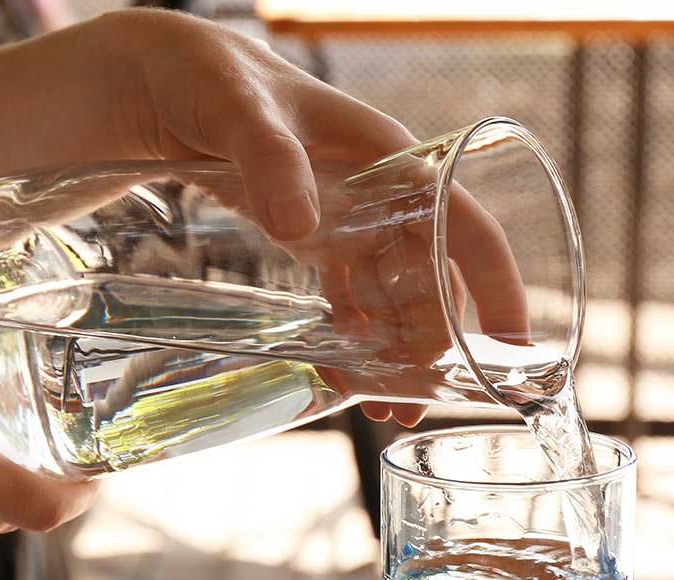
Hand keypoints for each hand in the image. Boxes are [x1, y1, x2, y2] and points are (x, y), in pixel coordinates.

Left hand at [99, 11, 529, 425]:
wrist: (161, 79)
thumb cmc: (207, 77)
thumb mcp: (237, 111)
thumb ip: (268, 159)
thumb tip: (298, 228)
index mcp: (389, 156)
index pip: (464, 226)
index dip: (496, 287)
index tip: (512, 348)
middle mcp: (383, 189)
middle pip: (432, 276)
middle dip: (436, 344)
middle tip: (417, 405)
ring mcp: (350, 215)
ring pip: (394, 292)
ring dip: (397, 350)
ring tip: (386, 409)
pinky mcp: (313, 234)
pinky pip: (348, 293)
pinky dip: (353, 336)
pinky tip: (344, 378)